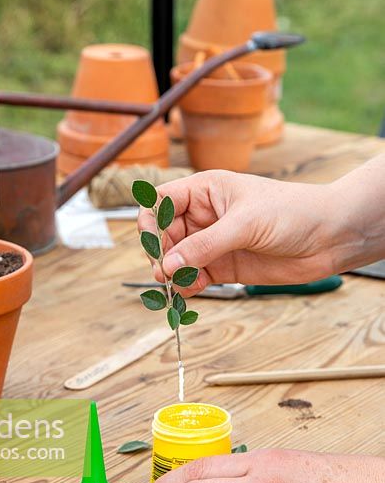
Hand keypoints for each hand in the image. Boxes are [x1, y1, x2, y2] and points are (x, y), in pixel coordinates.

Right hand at [137, 170, 344, 292]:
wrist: (330, 237)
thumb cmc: (293, 212)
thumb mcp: (244, 224)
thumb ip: (204, 246)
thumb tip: (168, 266)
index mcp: (205, 191)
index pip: (161, 202)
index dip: (151, 222)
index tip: (154, 245)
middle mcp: (204, 215)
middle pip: (163, 234)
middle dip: (160, 254)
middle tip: (165, 273)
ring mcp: (213, 242)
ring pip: (176, 259)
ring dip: (171, 274)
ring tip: (174, 286)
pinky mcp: (224, 266)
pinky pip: (193, 277)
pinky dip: (186, 286)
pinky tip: (190, 291)